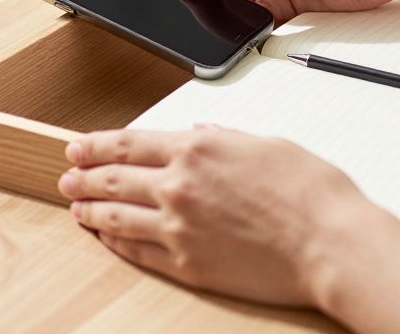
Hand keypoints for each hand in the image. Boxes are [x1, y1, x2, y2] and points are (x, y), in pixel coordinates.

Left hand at [58, 127, 399, 309]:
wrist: (331, 243)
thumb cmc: (311, 193)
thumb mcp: (265, 143)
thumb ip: (223, 138)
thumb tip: (199, 135)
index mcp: (196, 149)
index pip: (126, 143)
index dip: (94, 145)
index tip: (78, 148)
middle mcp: (178, 186)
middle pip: (112, 178)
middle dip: (83, 176)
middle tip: (68, 177)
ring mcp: (178, 228)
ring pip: (116, 216)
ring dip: (90, 209)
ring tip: (76, 207)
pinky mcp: (187, 264)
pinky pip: (137, 250)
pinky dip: (115, 241)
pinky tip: (107, 236)